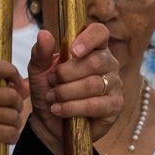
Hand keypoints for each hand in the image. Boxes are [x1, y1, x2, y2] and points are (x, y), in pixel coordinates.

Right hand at [0, 60, 29, 153]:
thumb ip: (9, 88)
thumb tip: (27, 83)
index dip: (12, 72)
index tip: (16, 82)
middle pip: (12, 95)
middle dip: (17, 106)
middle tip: (8, 111)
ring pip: (14, 115)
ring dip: (14, 123)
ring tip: (2, 124)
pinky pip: (11, 132)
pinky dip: (11, 136)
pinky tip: (0, 135)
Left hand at [25, 24, 124, 154]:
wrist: (50, 122)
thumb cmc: (49, 92)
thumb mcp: (39, 72)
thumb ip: (40, 53)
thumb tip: (44, 33)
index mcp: (93, 49)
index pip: (100, 33)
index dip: (89, 39)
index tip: (73, 51)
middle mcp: (108, 64)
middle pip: (94, 61)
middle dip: (66, 74)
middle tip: (52, 83)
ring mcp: (114, 84)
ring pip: (93, 84)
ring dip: (65, 93)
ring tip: (52, 98)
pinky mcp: (115, 105)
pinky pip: (95, 104)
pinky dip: (72, 108)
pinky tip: (59, 110)